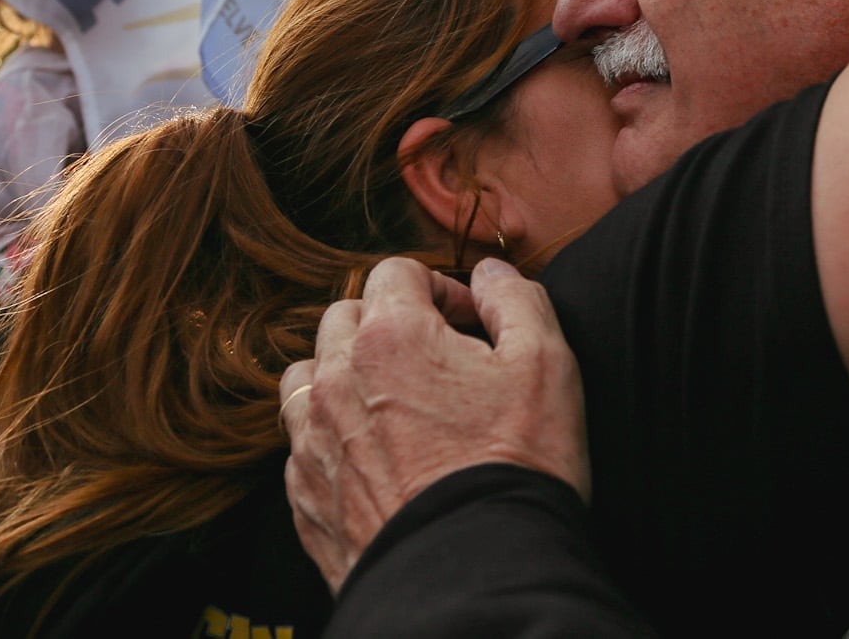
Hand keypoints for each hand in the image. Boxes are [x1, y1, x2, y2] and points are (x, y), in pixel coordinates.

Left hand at [280, 257, 590, 592]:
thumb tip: (491, 274)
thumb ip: (517, 300)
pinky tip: (377, 460)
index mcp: (391, 336)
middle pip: (342, 318)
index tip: (471, 325)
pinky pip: (303, 444)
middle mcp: (336, 380)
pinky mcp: (305, 498)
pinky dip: (332, 437)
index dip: (441, 289)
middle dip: (386, 323)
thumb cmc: (515, 465)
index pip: (396, 273)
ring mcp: (312, 441)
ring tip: (392, 404)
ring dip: (343, 374)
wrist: (472, 574)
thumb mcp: (546, 363)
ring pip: (306, 377)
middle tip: (435, 359)